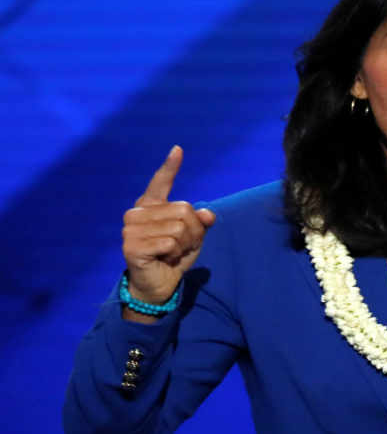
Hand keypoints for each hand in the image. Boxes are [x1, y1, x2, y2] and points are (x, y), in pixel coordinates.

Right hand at [122, 146, 215, 305]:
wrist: (158, 284)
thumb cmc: (173, 256)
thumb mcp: (193, 236)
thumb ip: (200, 221)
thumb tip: (208, 215)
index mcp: (151, 206)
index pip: (160, 182)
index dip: (170, 167)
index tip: (178, 150)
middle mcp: (137, 213)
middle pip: (184, 211)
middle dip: (193, 232)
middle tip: (180, 246)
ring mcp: (131, 229)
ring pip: (179, 228)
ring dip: (184, 245)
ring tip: (172, 253)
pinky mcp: (132, 246)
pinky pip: (170, 243)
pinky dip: (176, 254)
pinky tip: (165, 259)